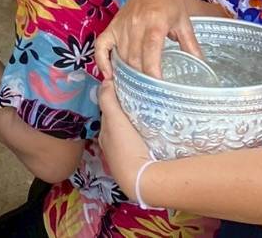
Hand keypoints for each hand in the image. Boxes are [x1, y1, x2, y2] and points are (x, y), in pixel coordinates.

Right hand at [93, 0, 204, 79]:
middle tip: (150, 93)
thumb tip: (202, 66)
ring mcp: (122, 24)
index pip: (151, 49)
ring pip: (122, 55)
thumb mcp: (184, 22)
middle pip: (135, 57)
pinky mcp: (113, 25)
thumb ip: (191, 45)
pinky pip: (102, 45)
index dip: (152, 70)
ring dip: (128, 73)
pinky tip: (109, 75)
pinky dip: (102, 61)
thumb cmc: (171, 5)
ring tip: (136, 88)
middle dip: (141, 77)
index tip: (157, 86)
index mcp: (156, 21)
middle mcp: (136, 23)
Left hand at [95, 79, 151, 193]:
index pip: (108, 113)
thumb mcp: (114, 120)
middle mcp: (113, 147)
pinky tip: (156, 133)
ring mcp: (126, 157)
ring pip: (131, 135)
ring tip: (152, 114)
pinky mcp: (141, 164)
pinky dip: (145, 137)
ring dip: (137, 126)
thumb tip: (105, 81)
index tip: (127, 89)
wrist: (143, 180)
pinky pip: (141, 145)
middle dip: (127, 113)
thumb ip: (108, 100)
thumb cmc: (126, 147)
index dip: (115, 101)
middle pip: (119, 124)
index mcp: (105, 136)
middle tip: (142, 99)